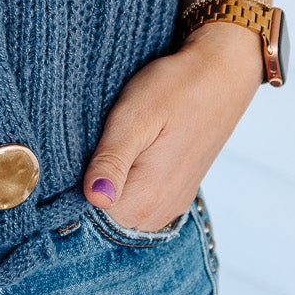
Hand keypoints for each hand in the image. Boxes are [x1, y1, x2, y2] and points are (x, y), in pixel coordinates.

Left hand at [82, 20, 263, 228]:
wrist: (221, 74)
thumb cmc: (175, 88)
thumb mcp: (134, 117)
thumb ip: (112, 161)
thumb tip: (95, 198)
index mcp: (148, 198)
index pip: (91, 218)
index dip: (74, 192)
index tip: (73, 161)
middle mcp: (161, 211)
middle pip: (106, 219)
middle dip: (91, 189)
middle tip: (92, 147)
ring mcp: (171, 204)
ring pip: (122, 212)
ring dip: (109, 186)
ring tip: (111, 148)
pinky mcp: (176, 192)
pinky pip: (141, 203)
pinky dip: (127, 185)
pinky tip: (127, 156)